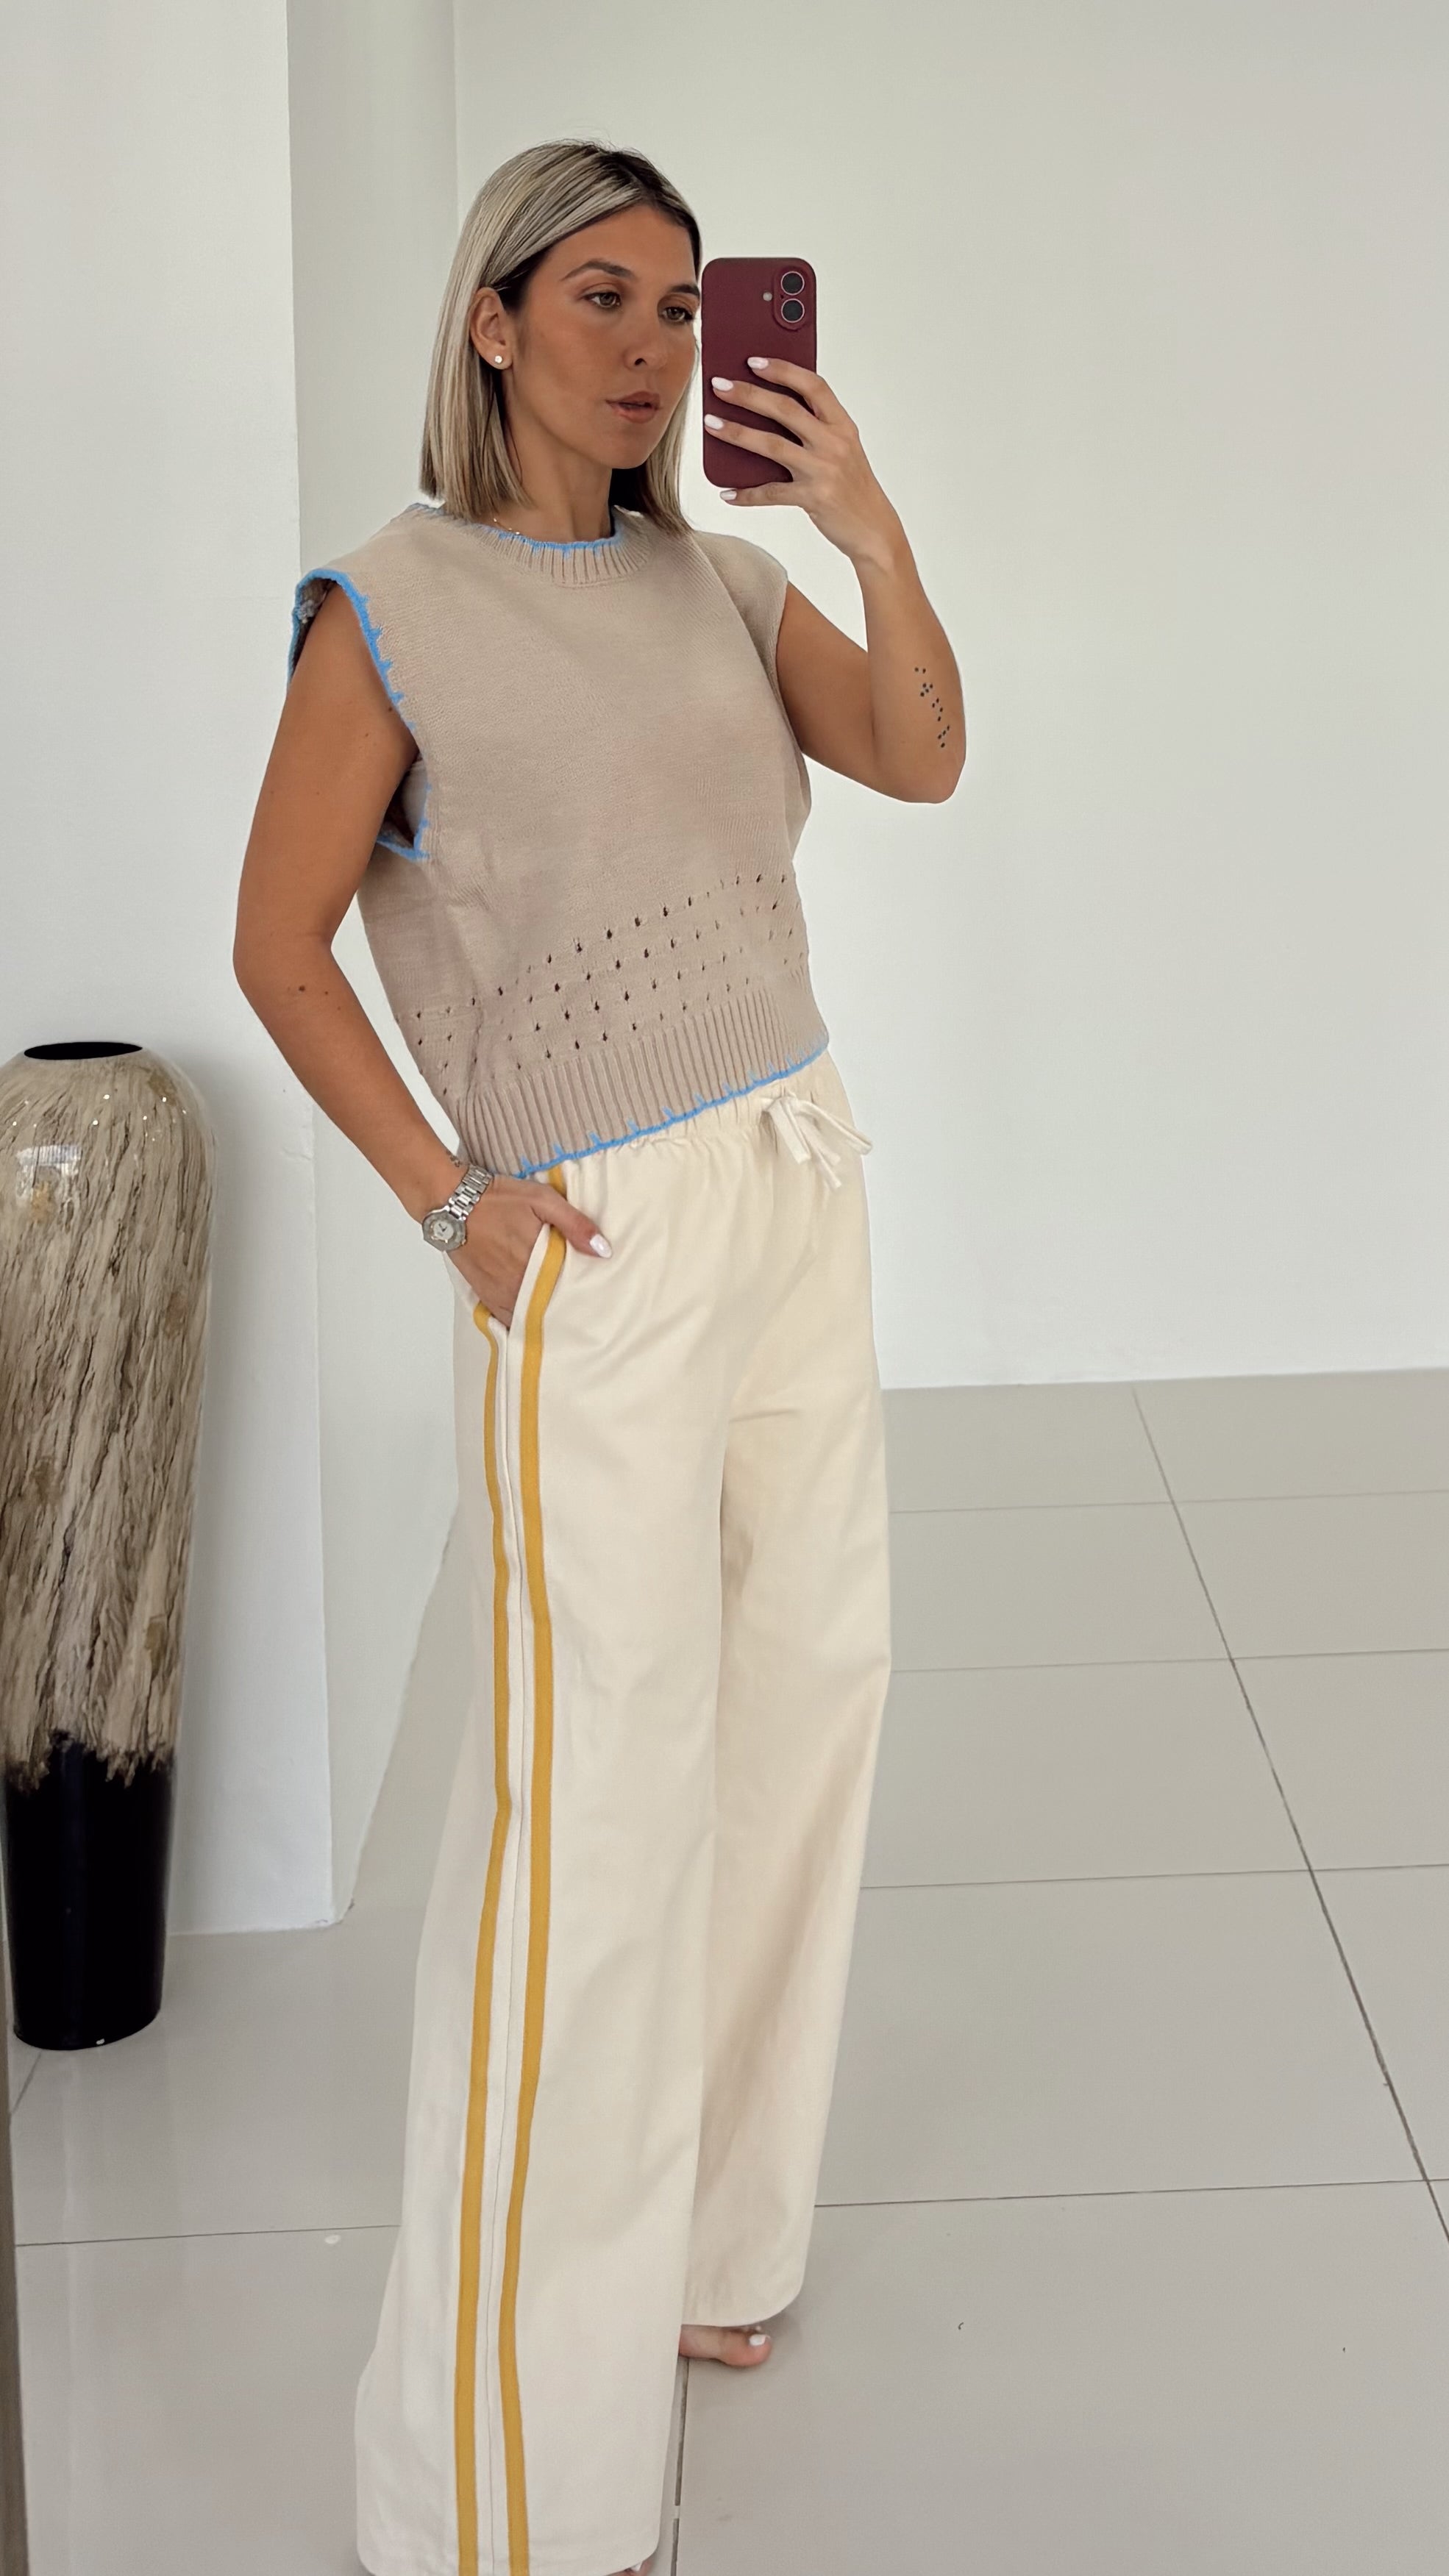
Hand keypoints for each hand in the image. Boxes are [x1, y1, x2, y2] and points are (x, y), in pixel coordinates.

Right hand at [448, 1173, 609, 1326]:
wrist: (451, 1203)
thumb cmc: (498, 1199)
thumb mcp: (543, 1200)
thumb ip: (575, 1225)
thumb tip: (603, 1251)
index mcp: (538, 1262)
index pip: (570, 1292)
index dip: (585, 1300)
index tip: (598, 1303)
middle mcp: (519, 1283)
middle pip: (551, 1309)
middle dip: (567, 1312)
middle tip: (584, 1316)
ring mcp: (500, 1292)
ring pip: (529, 1318)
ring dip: (544, 1319)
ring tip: (563, 1322)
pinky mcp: (485, 1295)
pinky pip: (507, 1319)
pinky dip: (521, 1323)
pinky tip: (533, 1324)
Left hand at [702, 356, 902, 568]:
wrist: (874, 530)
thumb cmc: (852, 486)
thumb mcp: (843, 448)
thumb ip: (816, 427)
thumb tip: (768, 407)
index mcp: (842, 425)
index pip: (813, 385)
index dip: (783, 370)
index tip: (754, 361)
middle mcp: (834, 443)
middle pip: (785, 409)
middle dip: (748, 393)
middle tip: (718, 385)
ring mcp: (823, 471)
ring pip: (772, 445)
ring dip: (737, 432)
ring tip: (711, 424)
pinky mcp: (812, 498)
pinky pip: (770, 493)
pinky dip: (746, 494)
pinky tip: (726, 492)